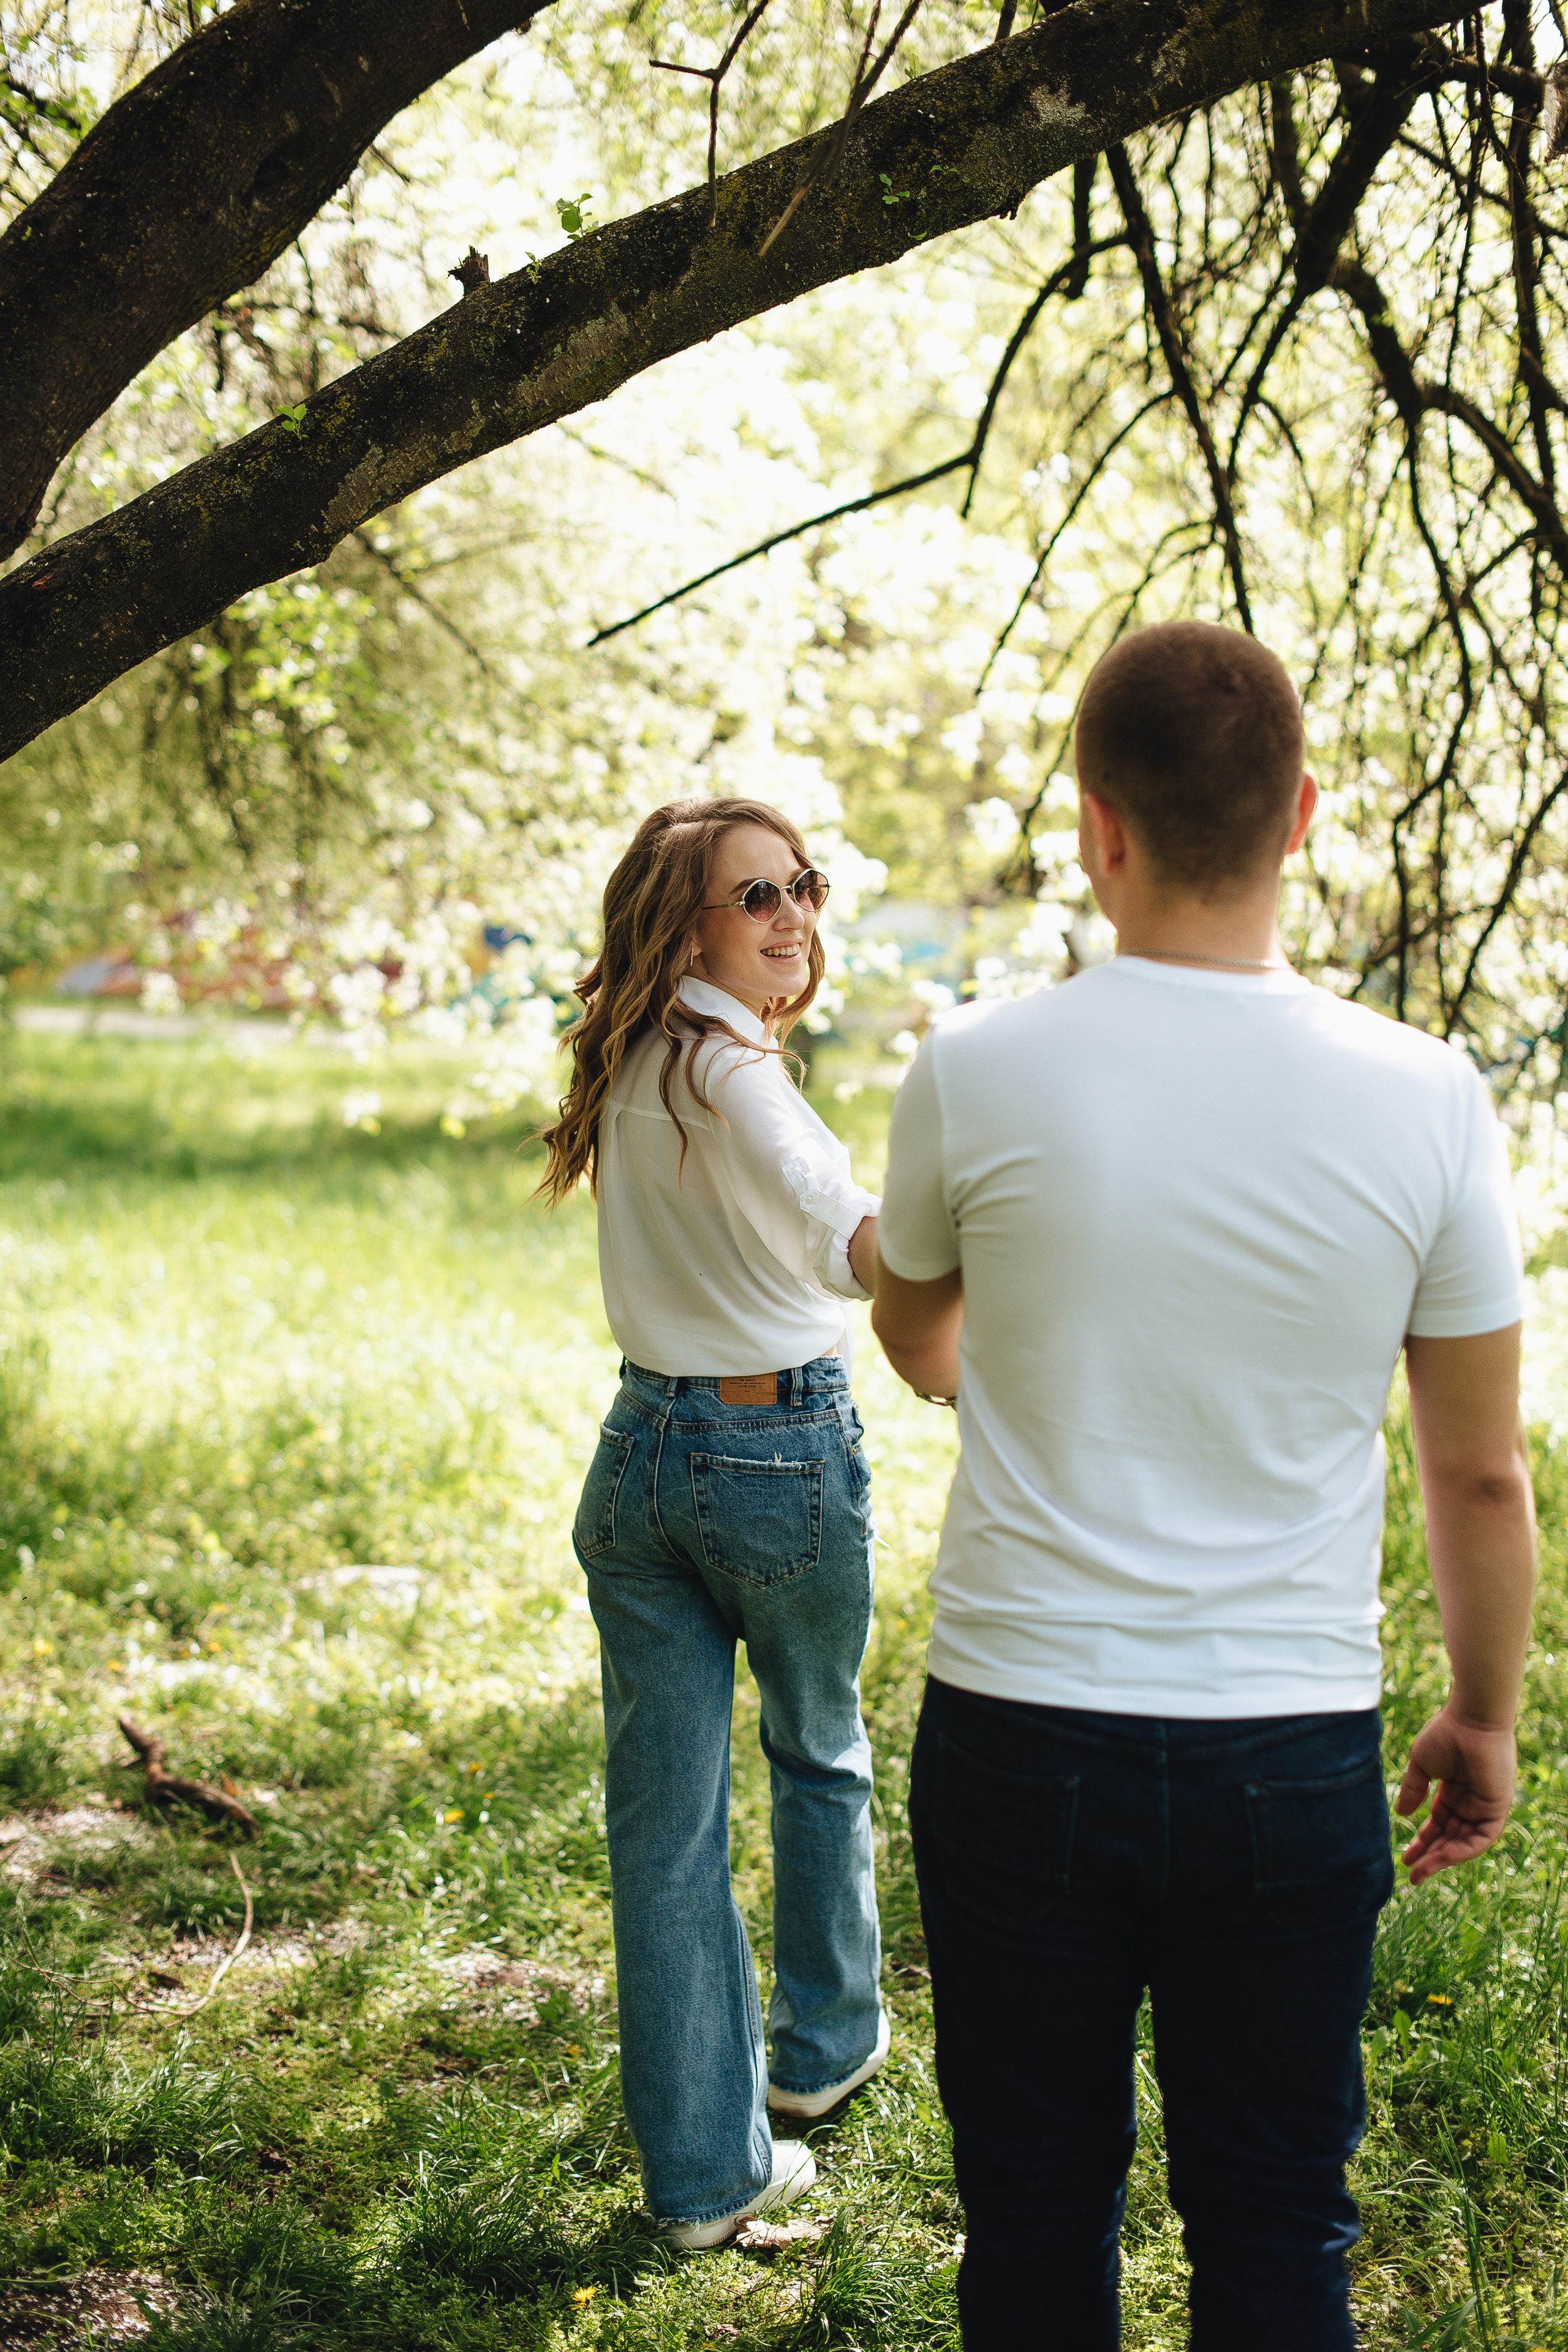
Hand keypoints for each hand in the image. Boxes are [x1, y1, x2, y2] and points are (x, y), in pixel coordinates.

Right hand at [1394, 1705, 1515, 1883]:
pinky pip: (1481, 1838)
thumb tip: (1402, 1814)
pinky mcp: (1497, 1808)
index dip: (1423, 1841)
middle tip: (1412, 1874)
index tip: (1405, 1857)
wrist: (1471, 1719)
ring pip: (1465, 1843)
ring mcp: (1485, 1806)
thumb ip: (1414, 1790)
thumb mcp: (1422, 1765)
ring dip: (1443, 1859)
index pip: (1439, 1823)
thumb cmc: (1446, 1734)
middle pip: (1450, 1837)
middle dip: (1431, 1856)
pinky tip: (1442, 1858)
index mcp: (1454, 1790)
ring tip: (1420, 1871)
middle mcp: (1471, 1801)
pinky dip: (1462, 1851)